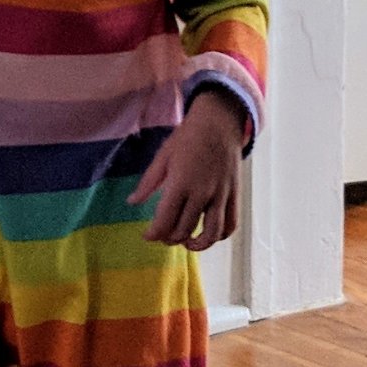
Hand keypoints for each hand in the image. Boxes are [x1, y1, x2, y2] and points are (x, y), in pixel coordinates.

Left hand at [134, 88, 245, 249]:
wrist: (219, 122)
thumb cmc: (187, 137)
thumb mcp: (163, 156)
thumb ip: (148, 182)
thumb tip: (131, 202)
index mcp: (180, 183)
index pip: (165, 220)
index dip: (154, 234)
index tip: (147, 235)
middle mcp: (202, 193)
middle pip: (184, 229)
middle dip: (170, 238)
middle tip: (163, 235)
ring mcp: (220, 195)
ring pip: (211, 233)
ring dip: (197, 244)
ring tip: (186, 243)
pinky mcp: (234, 195)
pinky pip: (231, 224)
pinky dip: (221, 236)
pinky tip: (209, 234)